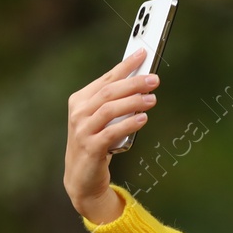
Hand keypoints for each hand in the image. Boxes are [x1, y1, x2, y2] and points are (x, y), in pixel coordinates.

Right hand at [63, 47, 157, 225]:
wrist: (82, 178)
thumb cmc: (95, 144)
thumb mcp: (102, 120)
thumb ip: (115, 102)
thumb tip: (141, 83)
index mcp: (80, 100)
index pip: (106, 78)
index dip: (125, 65)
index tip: (143, 53)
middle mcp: (79, 113)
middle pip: (109, 91)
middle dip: (134, 82)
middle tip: (154, 79)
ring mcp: (82, 130)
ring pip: (109, 108)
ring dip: (133, 102)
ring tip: (152, 99)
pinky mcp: (90, 147)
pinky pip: (111, 131)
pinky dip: (128, 123)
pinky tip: (142, 119)